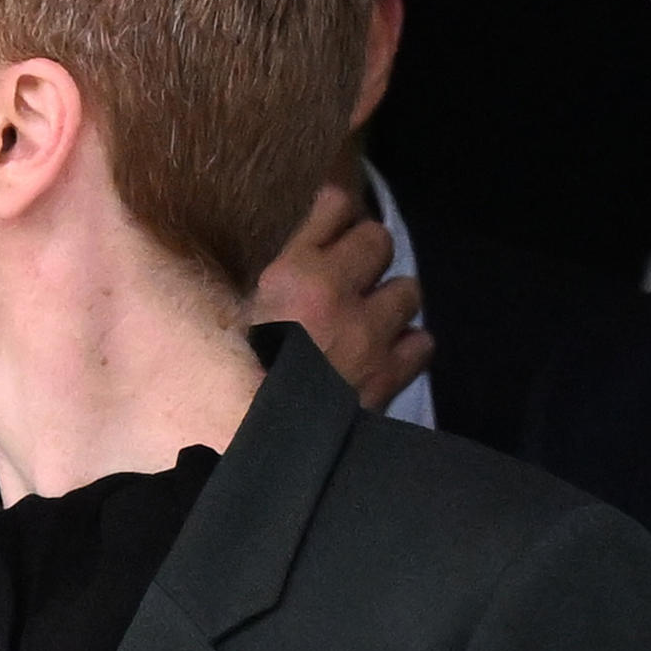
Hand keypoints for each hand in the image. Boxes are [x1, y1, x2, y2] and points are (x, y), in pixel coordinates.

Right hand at [249, 186, 427, 407]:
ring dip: (392, 302)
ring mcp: (369, 333)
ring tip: (371, 321)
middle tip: (349, 279)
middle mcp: (335, 291)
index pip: (336, 205)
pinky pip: (422, 343)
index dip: (337, 213)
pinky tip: (386, 357)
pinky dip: (407, 347)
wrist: (253, 445)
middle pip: (378, 239)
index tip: (330, 227)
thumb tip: (279, 227)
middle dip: (367, 255)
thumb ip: (257, 270)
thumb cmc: (228, 376)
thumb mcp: (229, 312)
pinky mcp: (389, 374)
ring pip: (408, 290)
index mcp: (289, 271)